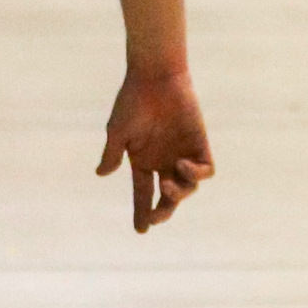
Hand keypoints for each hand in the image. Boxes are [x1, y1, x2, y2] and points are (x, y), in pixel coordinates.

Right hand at [99, 65, 214, 233]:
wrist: (156, 76)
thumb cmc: (133, 101)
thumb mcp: (117, 130)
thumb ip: (112, 154)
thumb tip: (102, 174)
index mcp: (143, 162)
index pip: (143, 194)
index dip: (142, 213)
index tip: (141, 231)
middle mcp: (163, 162)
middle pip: (167, 199)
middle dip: (163, 213)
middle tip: (156, 218)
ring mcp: (182, 154)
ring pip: (187, 189)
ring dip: (178, 194)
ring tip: (167, 186)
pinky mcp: (199, 144)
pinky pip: (205, 171)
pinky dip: (196, 175)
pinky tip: (182, 166)